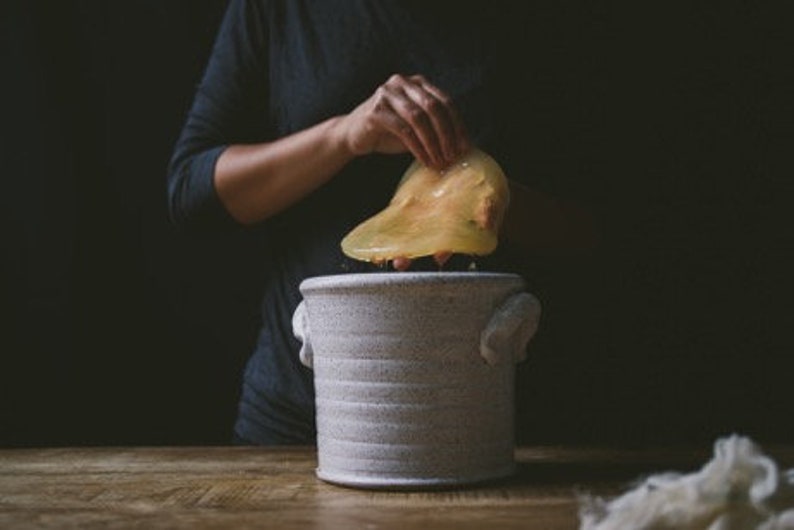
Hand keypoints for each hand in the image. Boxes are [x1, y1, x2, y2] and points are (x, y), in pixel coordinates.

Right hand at [339, 74, 469, 170]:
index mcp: (417, 83)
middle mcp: (403, 83)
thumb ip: (434, 128)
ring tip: (440, 161)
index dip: (458, 124)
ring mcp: (387, 94)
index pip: (445, 101)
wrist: (352, 135)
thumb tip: (462, 145)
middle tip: (454, 155)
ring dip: (433, 143)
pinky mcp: (376, 110)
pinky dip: (418, 148)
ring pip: (419, 118)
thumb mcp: (416, 128)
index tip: (466, 146)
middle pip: (434, 107)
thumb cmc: (388, 132)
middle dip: (447, 134)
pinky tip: (425, 160)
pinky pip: (404, 130)